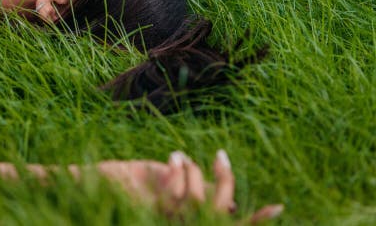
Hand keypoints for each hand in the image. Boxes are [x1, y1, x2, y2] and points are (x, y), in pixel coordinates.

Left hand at [96, 150, 282, 221]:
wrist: (96, 189)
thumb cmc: (133, 189)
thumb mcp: (171, 192)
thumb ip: (199, 196)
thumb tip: (229, 200)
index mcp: (189, 220)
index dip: (256, 220)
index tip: (280, 207)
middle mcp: (180, 223)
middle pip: (219, 209)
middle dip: (225, 181)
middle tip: (220, 157)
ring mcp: (167, 220)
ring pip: (196, 196)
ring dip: (192, 170)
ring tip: (179, 156)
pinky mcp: (153, 208)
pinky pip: (176, 188)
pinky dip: (178, 169)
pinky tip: (172, 159)